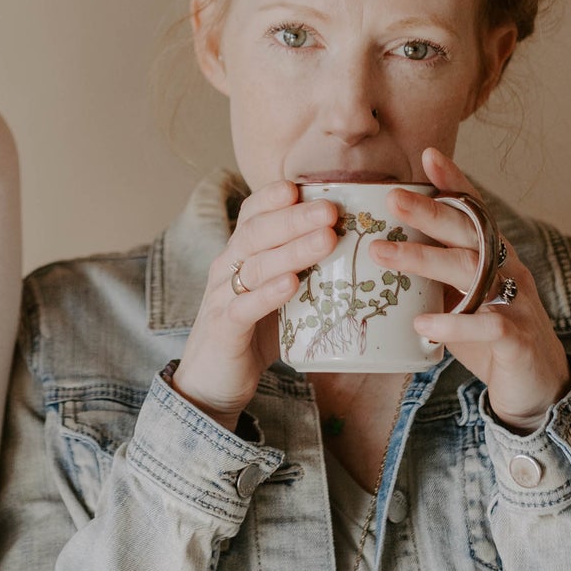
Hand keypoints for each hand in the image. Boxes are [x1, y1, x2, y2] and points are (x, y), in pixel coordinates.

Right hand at [172, 181, 338, 429]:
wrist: (211, 384)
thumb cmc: (252, 335)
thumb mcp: (278, 296)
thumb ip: (304, 271)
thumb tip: (359, 251)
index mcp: (239, 255)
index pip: (252, 214)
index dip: (273, 197)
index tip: (303, 186)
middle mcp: (226, 269)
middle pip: (257, 232)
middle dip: (295, 218)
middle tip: (331, 210)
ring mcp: (221, 297)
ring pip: (255, 265)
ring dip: (292, 250)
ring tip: (326, 239)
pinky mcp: (223, 328)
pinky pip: (244, 306)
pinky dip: (268, 294)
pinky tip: (291, 284)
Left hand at [373, 148, 570, 432]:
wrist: (536, 386)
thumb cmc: (491, 335)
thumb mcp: (462, 297)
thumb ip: (437, 275)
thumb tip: (383, 251)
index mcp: (494, 256)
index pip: (474, 212)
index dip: (455, 182)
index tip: (428, 156)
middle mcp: (508, 270)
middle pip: (469, 232)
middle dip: (429, 212)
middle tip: (392, 198)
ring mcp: (516, 302)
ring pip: (471, 271)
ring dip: (423, 259)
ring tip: (382, 254)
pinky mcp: (517, 338)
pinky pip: (486, 325)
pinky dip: (453, 323)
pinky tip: (422, 323)